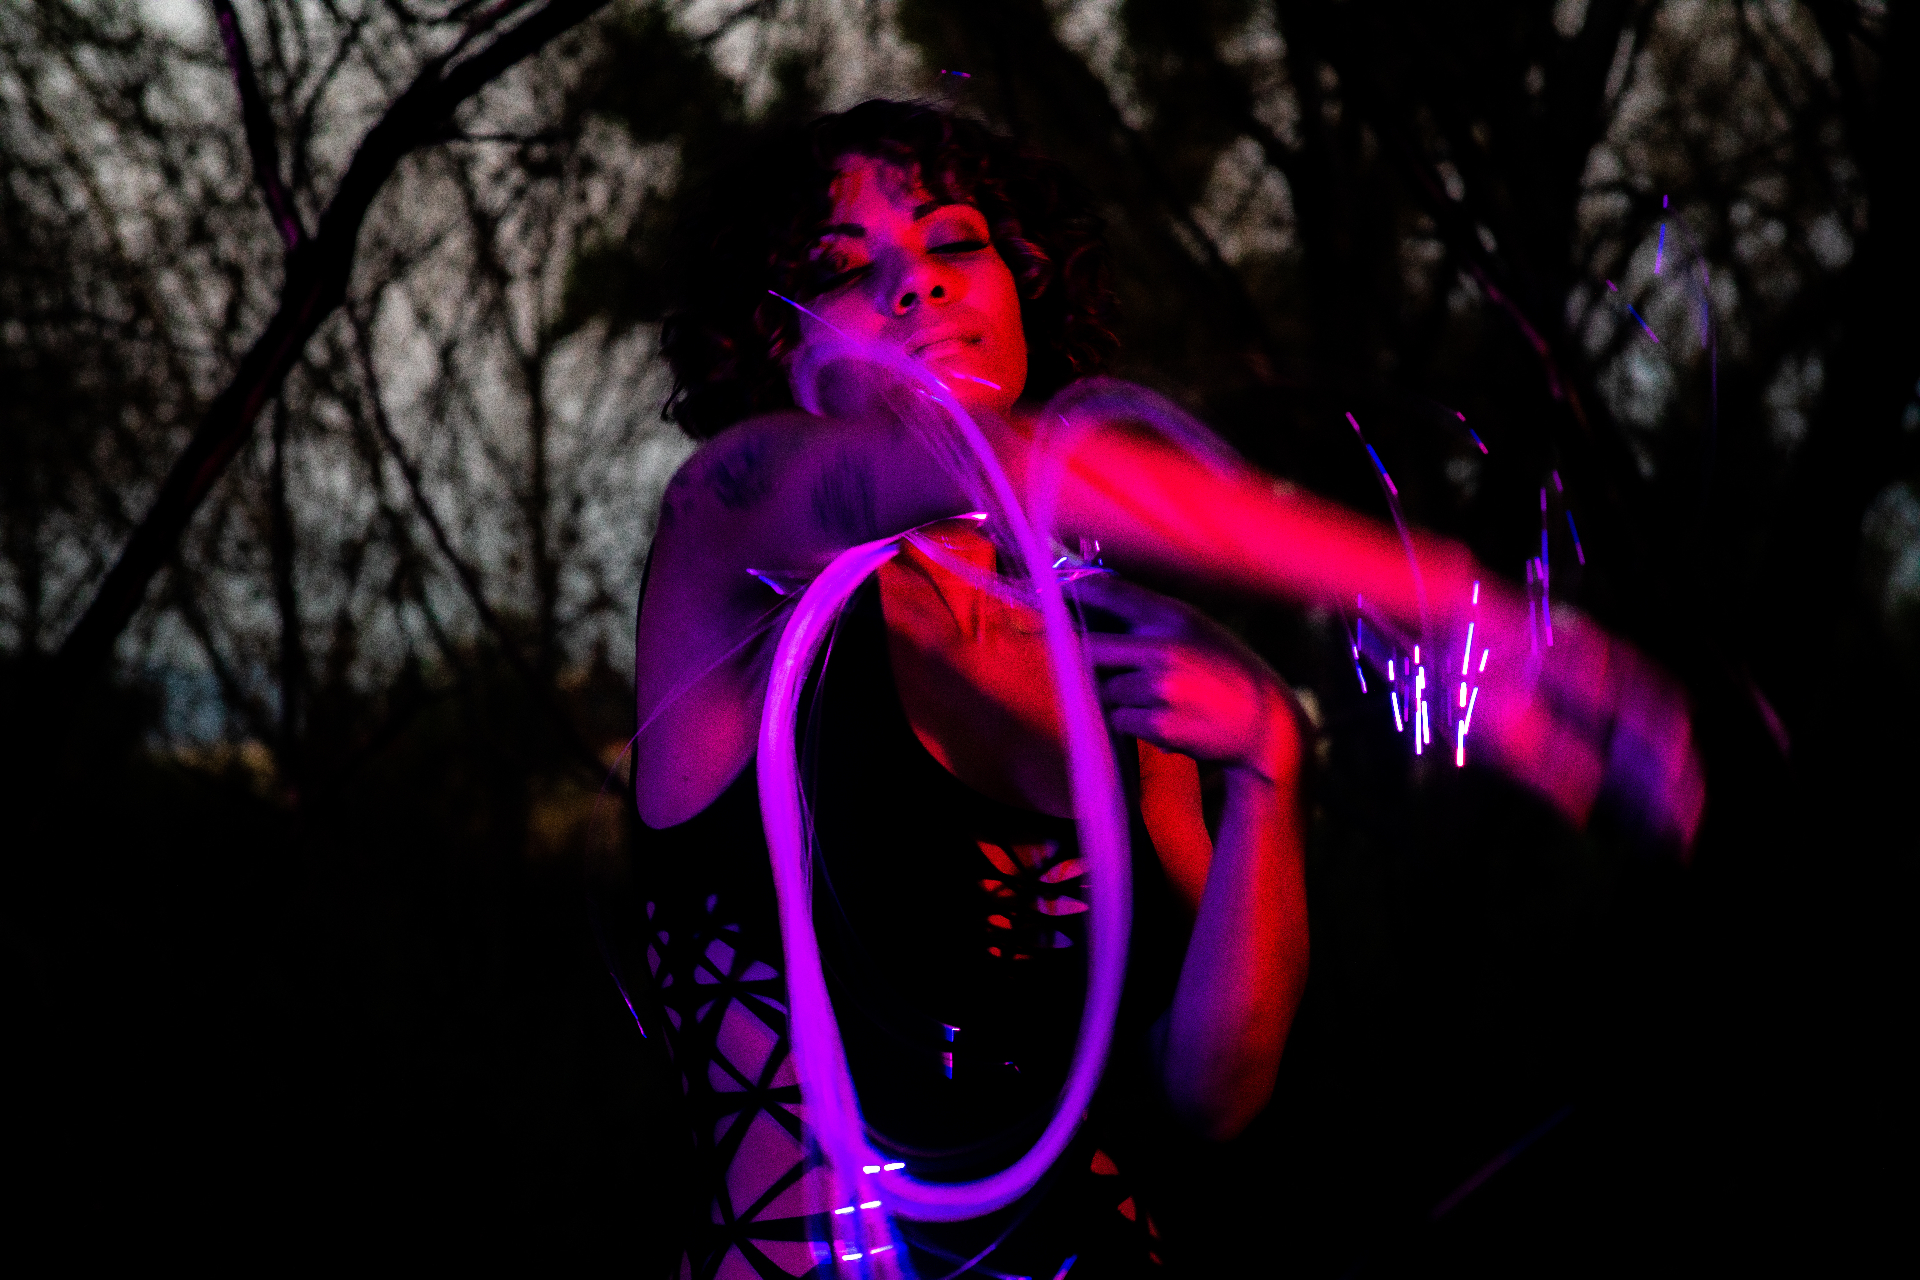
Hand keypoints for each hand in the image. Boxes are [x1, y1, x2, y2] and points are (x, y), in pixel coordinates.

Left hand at [1069, 573, 1299, 782]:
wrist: (1266, 726)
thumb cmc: (1226, 674)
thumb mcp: (1198, 630)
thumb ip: (1151, 620)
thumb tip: (1091, 608)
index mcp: (1175, 617)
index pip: (1110, 593)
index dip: (1073, 591)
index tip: (1047, 590)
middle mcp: (1165, 648)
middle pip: (1090, 648)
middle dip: (1087, 659)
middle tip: (1097, 667)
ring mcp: (1160, 687)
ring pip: (1104, 689)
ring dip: (1118, 697)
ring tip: (1156, 701)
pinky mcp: (1158, 723)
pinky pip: (1119, 719)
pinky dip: (1131, 723)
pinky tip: (1164, 720)